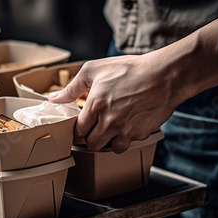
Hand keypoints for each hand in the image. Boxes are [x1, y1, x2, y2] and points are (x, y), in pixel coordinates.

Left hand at [48, 54, 179, 152]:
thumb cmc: (129, 69)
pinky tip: (128, 125)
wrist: (164, 75)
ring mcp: (125, 130)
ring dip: (108, 141)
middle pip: (92, 143)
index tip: (83, 124)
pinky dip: (126, 138)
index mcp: (95, 106)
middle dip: (92, 137)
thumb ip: (71, 88)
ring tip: (111, 129)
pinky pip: (128, 143)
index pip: (79, 130)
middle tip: (95, 128)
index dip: (80, 128)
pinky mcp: (140, 133)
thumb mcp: (94, 70)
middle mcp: (109, 122)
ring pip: (109, 148)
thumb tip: (53, 99)